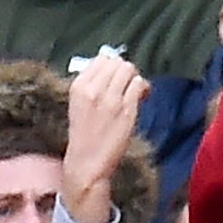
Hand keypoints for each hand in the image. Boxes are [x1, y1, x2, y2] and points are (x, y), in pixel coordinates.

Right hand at [62, 52, 149, 222]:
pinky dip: (143, 87)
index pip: (101, 59)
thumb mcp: (80, 105)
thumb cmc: (85, 135)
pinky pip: (139, 84)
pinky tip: (142, 97)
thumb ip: (93, 85)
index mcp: (78, 87)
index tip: (115, 78)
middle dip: (124, 70)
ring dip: (134, 78)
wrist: (87, 163)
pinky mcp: (126, 109)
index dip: (112, 67)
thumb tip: (113, 68)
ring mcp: (110, 98)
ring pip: (128, 69)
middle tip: (127, 84)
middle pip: (116, 62)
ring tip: (134, 91)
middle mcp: (93, 89)